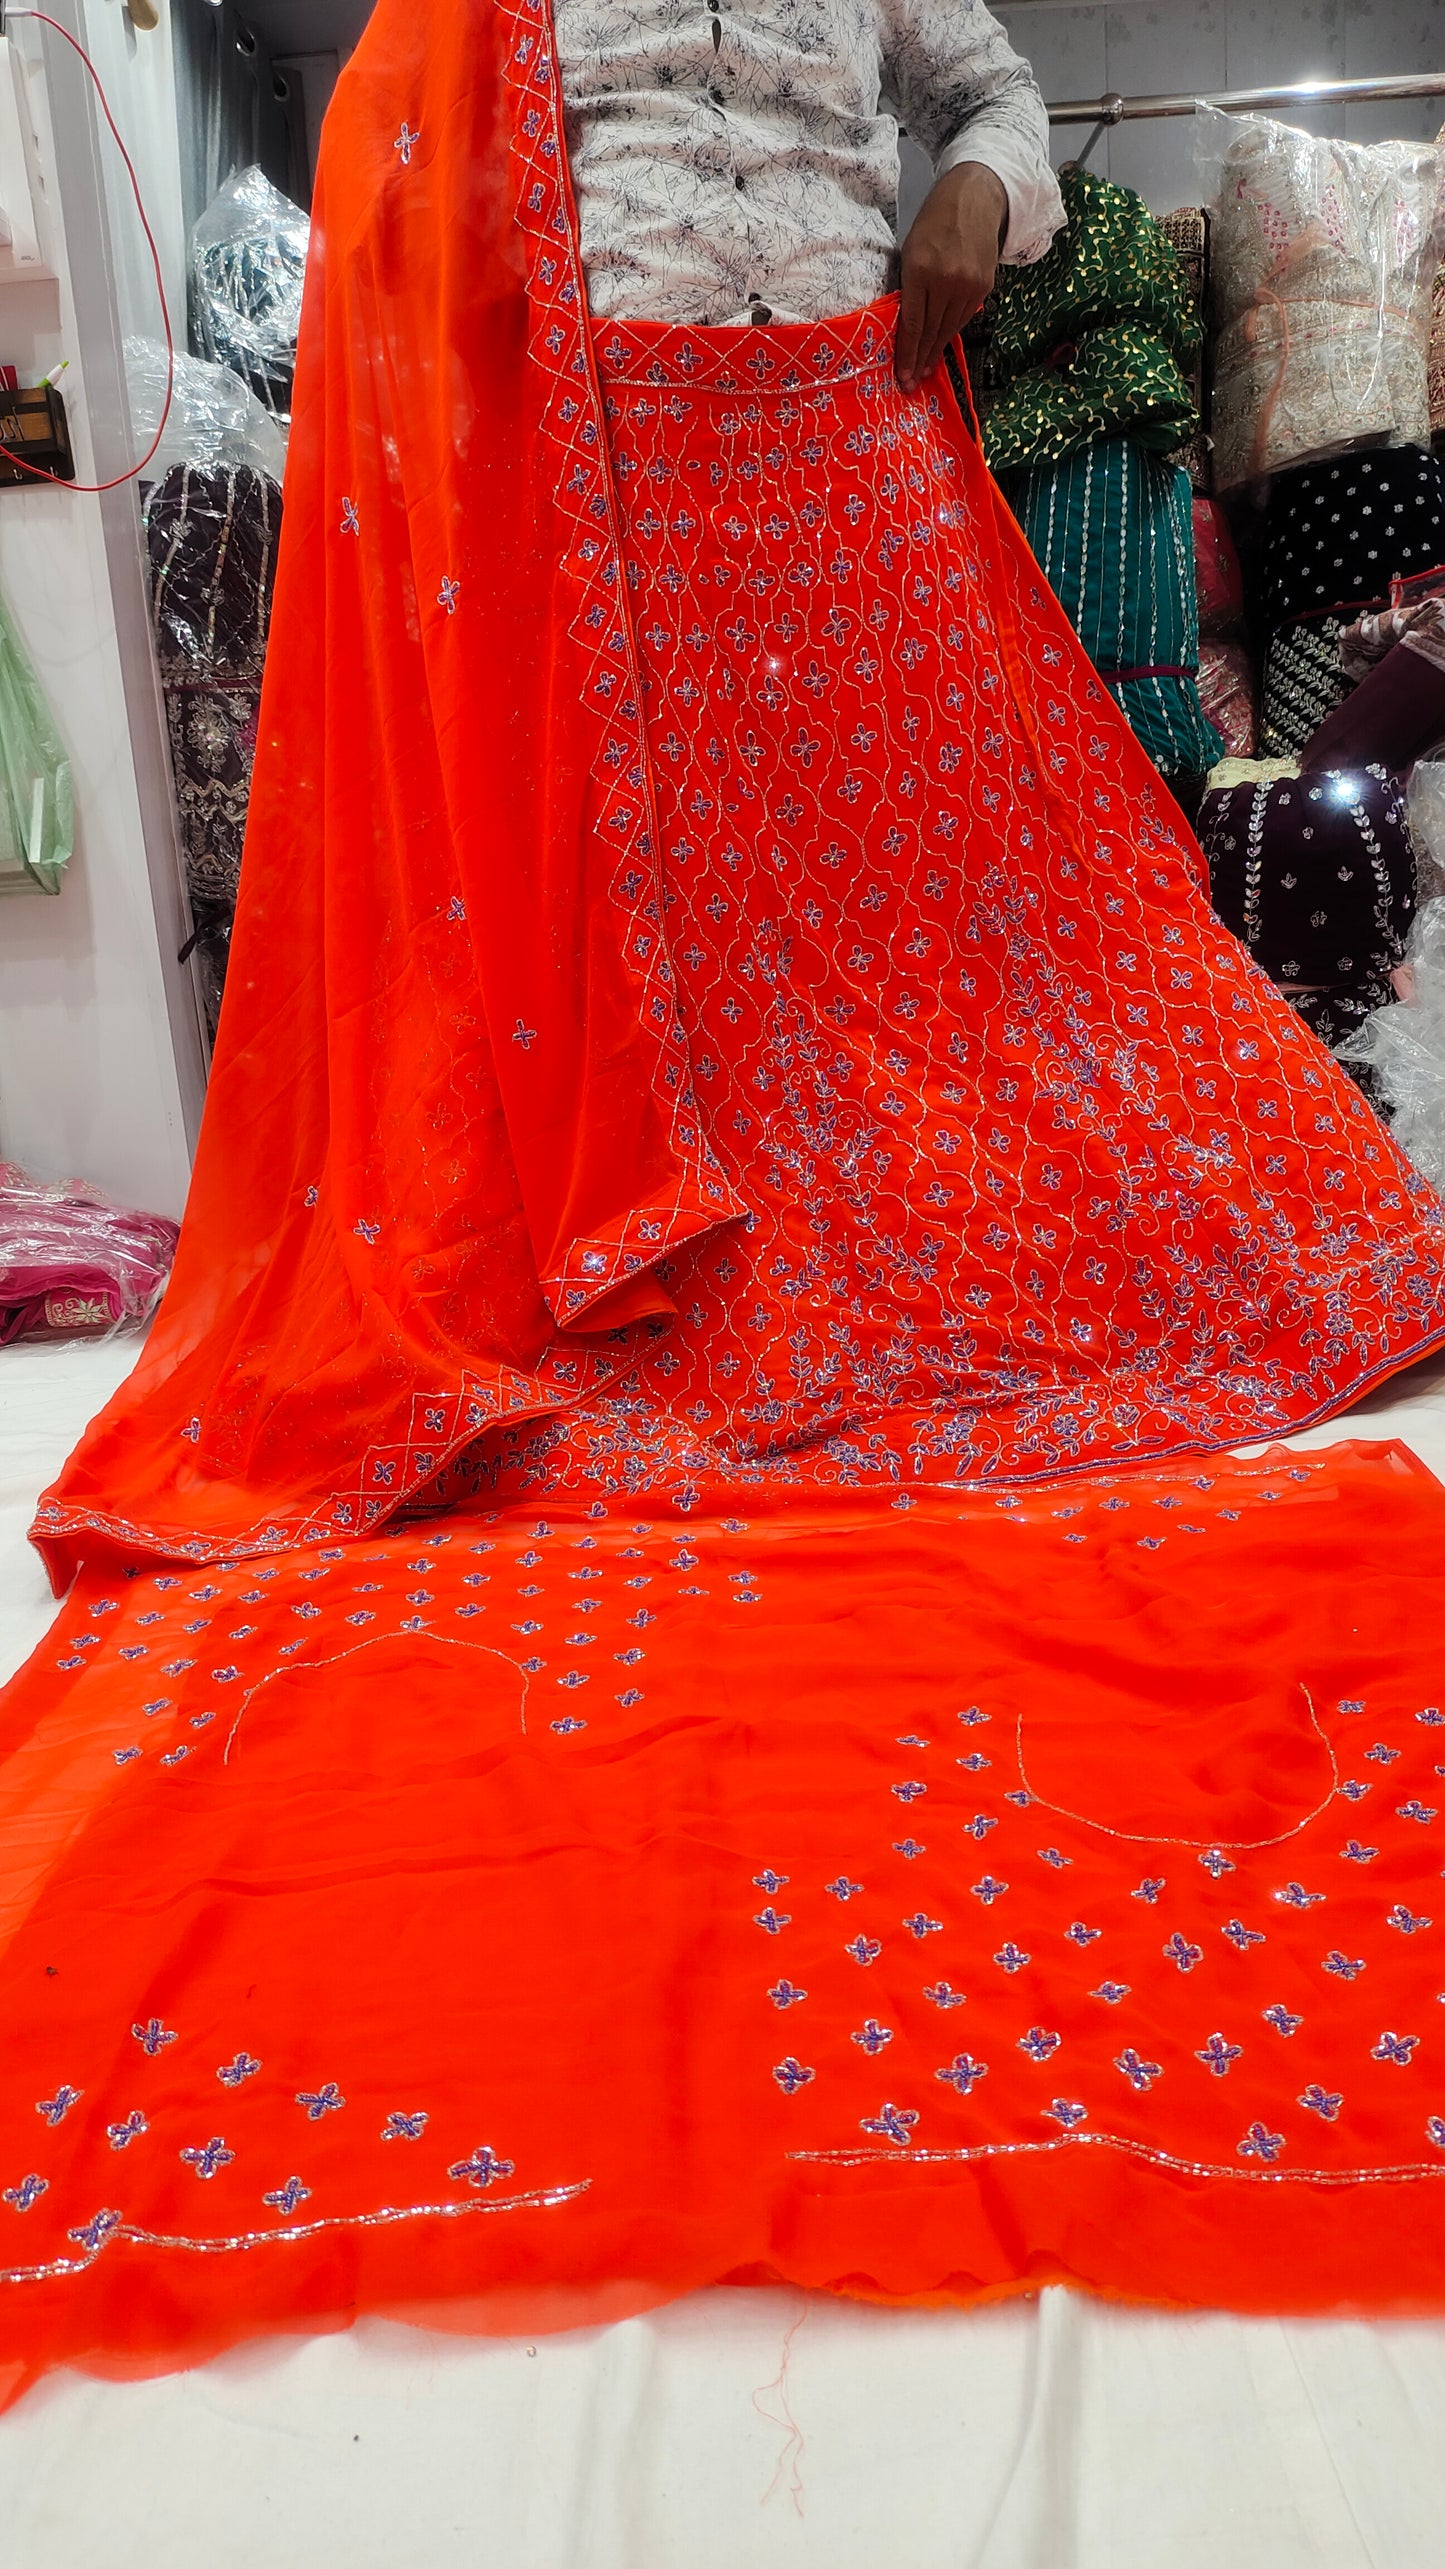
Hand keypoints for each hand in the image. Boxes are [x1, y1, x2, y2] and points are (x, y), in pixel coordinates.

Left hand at [895, 161, 1007, 393]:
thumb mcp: (912, 249)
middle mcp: (946, 281)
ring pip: (949, 328)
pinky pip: (964, 317)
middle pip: (932, 331)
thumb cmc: (934, 221)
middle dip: (921, 359)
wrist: (976, 198)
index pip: (914, 323)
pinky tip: (943, 344)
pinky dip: (952, 333)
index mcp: (921, 270)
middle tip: (912, 382)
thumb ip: (910, 285)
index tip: (903, 375)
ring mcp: (968, 286)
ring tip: (926, 369)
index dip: (908, 353)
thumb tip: (908, 323)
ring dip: (936, 351)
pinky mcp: (983, 287)